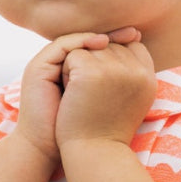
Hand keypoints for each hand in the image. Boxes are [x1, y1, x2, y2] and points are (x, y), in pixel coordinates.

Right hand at [14, 29, 141, 162]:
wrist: (45, 148)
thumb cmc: (77, 133)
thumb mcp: (101, 104)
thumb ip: (113, 86)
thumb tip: (142, 71)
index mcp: (72, 72)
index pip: (95, 48)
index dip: (117, 43)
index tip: (138, 40)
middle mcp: (58, 65)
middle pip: (86, 41)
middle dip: (111, 36)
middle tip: (134, 33)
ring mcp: (46, 65)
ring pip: (75, 40)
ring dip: (98, 37)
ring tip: (120, 38)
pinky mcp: (38, 68)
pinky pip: (63, 46)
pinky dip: (82, 42)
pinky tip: (102, 44)